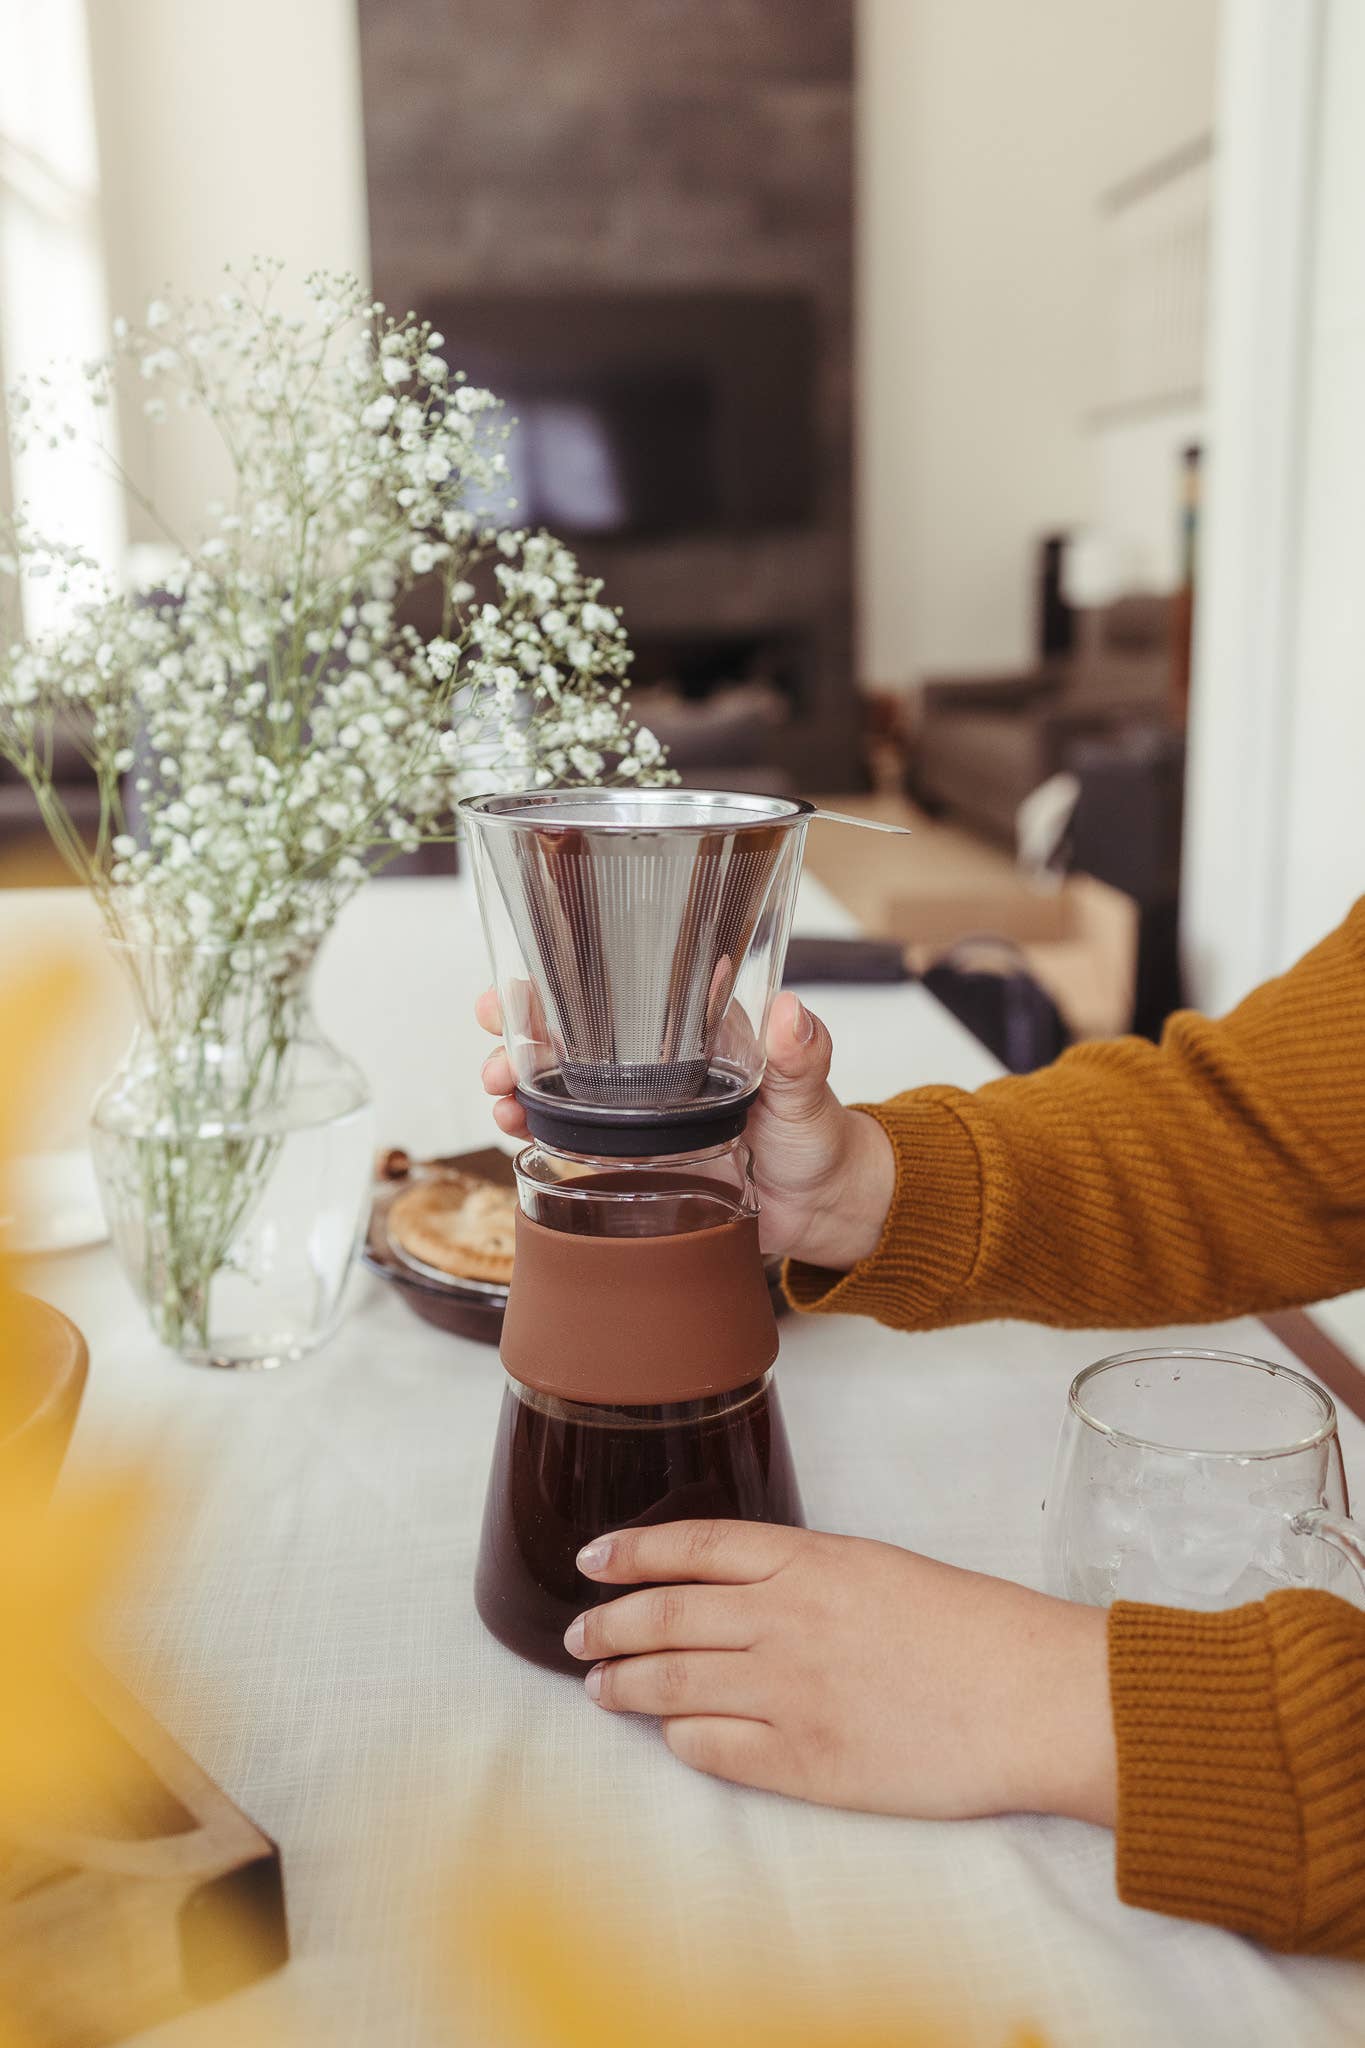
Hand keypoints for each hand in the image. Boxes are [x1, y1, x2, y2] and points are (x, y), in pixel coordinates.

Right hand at [474, 987, 895, 1267]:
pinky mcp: (634, 1165)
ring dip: (519, 1089)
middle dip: (519, 1041)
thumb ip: (801, 1055)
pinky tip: (516, 1134)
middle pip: (570, 1043)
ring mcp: (638, 1119)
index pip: (616, 999)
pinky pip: (573, 1146)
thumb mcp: (808, 1092)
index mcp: (689, 1037)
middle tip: (496, 1054)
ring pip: (560, 1093)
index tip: (518, 991)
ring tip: (500, 1100)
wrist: (823, 1211)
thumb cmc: (820, 1138)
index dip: (560, 990)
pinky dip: (537, 1137)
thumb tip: (792, 1013)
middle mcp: (654, 1073)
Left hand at [563, 1520, 1115, 1826]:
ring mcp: (787, 1691)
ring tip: (602, 1688)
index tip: (593, 1559)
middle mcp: (784, 1619)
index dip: (633, 1553)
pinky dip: (679, 1739)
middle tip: (580, 1635)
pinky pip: (712, 1748)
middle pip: (666, 1615)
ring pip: (673, 1683)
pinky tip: (670, 1736)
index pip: (693, 1548)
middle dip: (610, 1624)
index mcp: (808, 1561)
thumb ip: (808, 1577)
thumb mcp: (881, 1569)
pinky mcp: (802, 1761)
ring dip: (626, 1684)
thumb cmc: (974, 1630)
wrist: (1030, 1697)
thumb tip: (745, 1593)